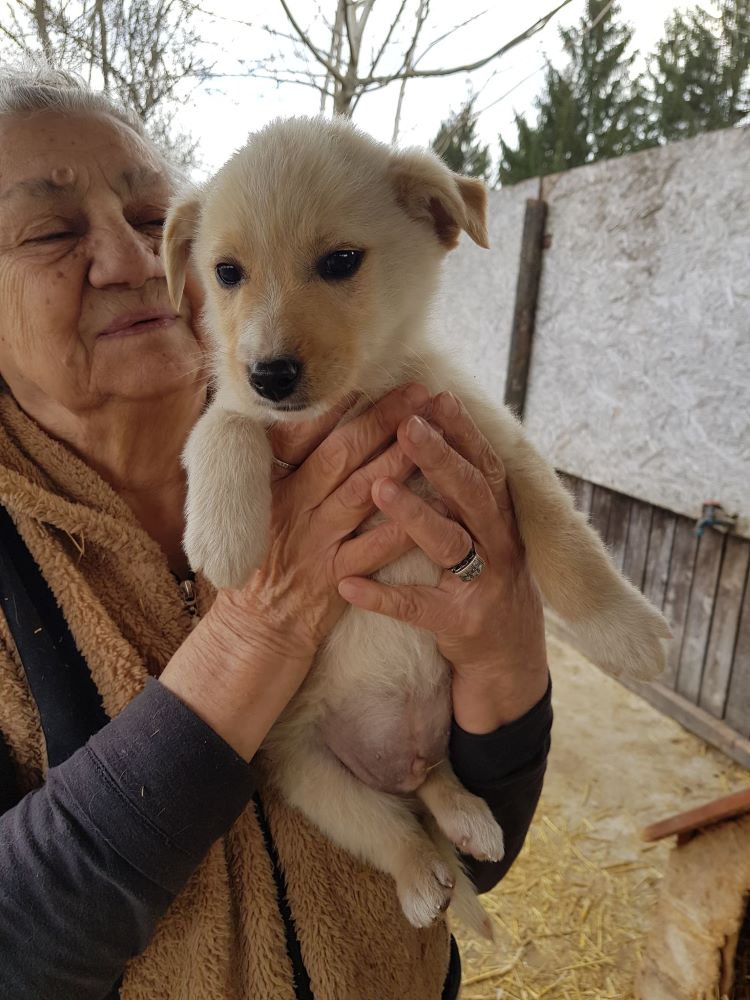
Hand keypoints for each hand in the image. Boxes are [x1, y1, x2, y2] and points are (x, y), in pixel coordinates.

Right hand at [161, 383, 429, 758]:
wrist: (255, 631)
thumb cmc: (260, 562)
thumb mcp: (254, 508)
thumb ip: (275, 467)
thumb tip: (291, 417)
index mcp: (269, 487)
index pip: (297, 436)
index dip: (331, 406)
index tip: (363, 377)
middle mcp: (292, 509)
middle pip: (340, 455)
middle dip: (382, 419)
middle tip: (418, 392)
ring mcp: (314, 544)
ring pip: (361, 494)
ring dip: (399, 460)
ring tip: (431, 432)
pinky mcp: (335, 578)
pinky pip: (374, 549)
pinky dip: (403, 524)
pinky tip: (433, 502)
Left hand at [338, 391, 548, 733]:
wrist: (509, 655)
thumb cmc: (486, 575)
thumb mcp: (486, 529)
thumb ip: (465, 487)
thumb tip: (439, 424)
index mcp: (499, 515)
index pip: (483, 463)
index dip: (463, 431)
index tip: (435, 397)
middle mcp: (498, 543)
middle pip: (472, 493)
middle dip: (441, 457)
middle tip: (408, 426)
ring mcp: (482, 584)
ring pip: (450, 543)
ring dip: (414, 515)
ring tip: (379, 488)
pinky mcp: (461, 623)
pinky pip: (419, 608)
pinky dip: (383, 597)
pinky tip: (349, 586)